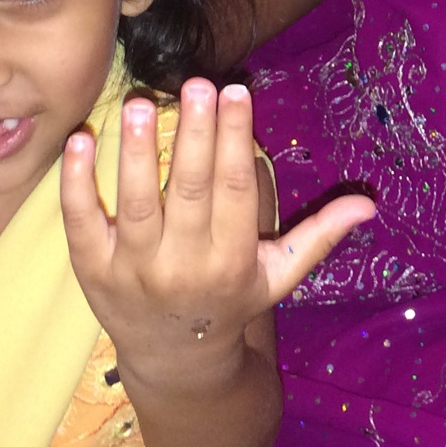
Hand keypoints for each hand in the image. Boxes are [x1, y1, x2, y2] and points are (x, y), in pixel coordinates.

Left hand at [61, 80, 374, 392]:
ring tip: (140, 103)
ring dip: (134, 151)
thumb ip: (319, 236)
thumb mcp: (279, 275)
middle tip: (197, 84)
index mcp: (231, 262)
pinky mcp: (91, 269)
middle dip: (195, 135)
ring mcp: (131, 269)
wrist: (174, 362)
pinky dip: (76, 182)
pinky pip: (80, 221)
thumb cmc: (232, 302)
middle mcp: (181, 266)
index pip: (234, 192)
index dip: (236, 140)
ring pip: (134, 202)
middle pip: (188, 191)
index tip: (237, 92)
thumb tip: (369, 204)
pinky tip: (82, 140)